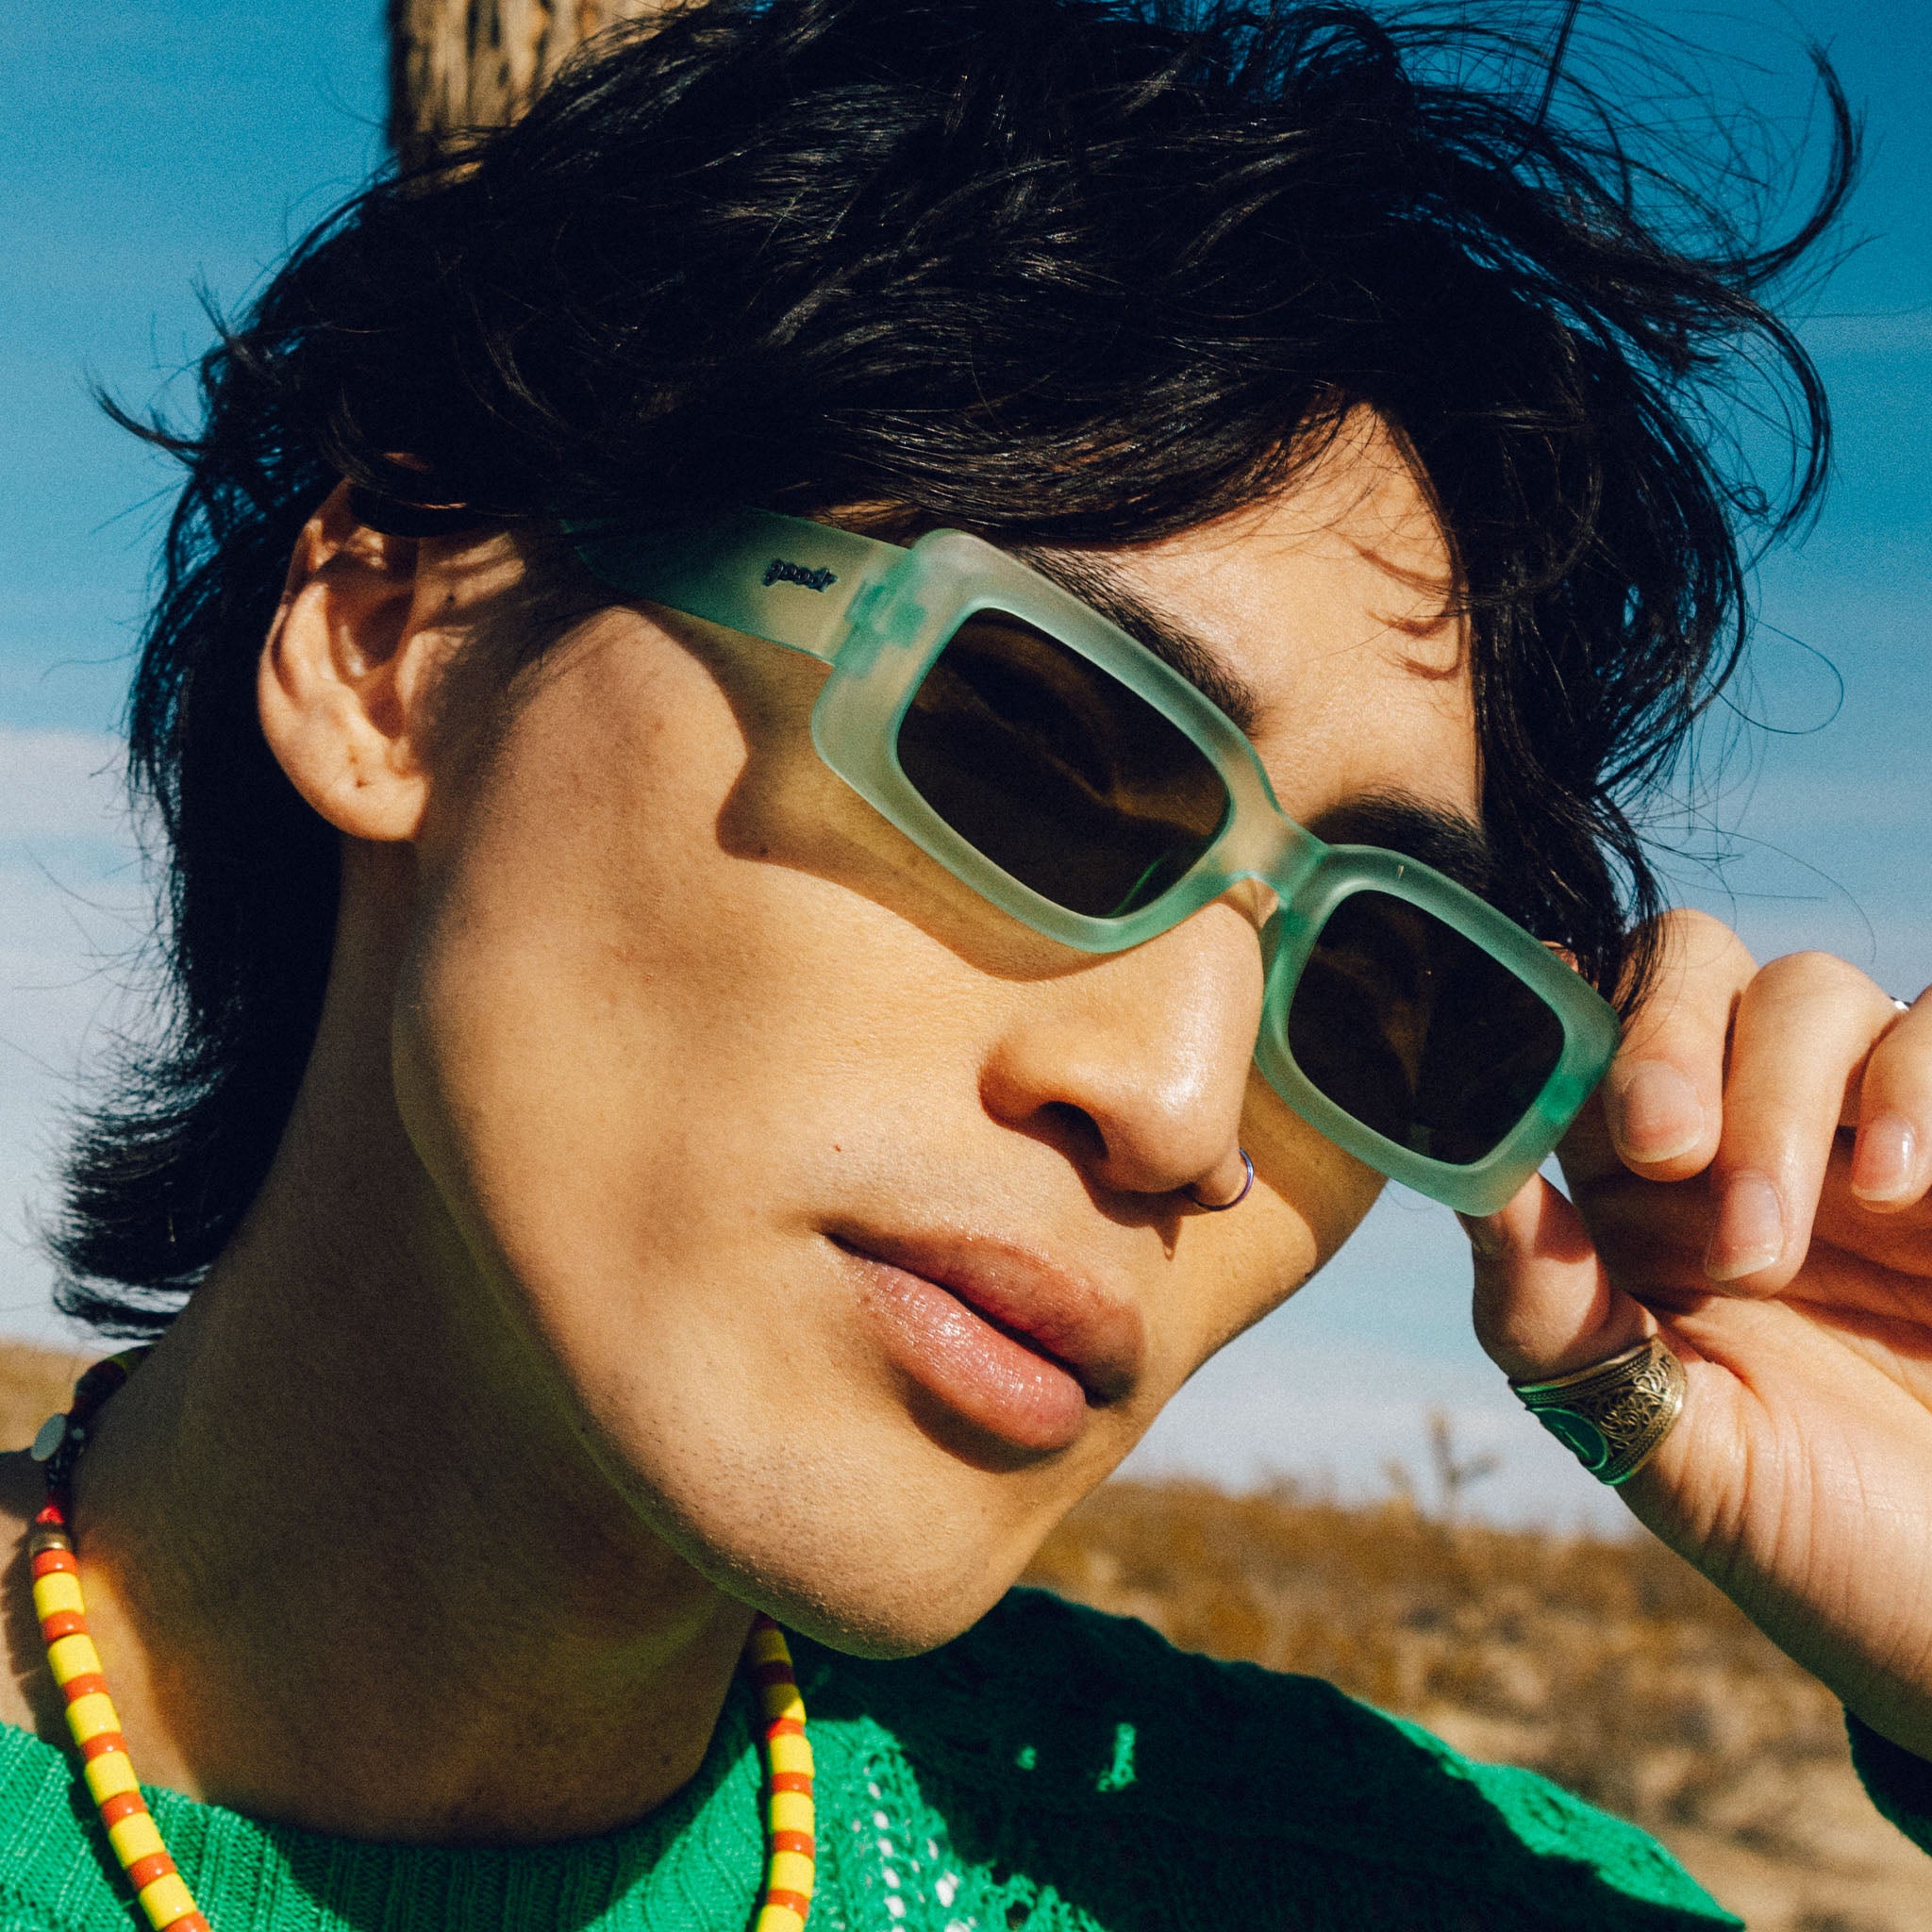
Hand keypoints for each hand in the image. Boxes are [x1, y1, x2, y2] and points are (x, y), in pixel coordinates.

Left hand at [1464, 909, 1931, 1758]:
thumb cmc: (1811, 1532)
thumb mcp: (1661, 1440)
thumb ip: (1550, 1312)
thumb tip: (1461, 1177)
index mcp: (1630, 1188)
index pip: (1573, 1030)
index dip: (1554, 1032)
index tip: (1551, 1107)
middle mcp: (1739, 1133)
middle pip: (1682, 965)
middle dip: (1663, 1041)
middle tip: (1667, 1151)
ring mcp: (1863, 1128)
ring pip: (1807, 990)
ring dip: (1777, 1100)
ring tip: (1776, 1246)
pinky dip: (1913, 1083)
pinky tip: (1898, 1190)